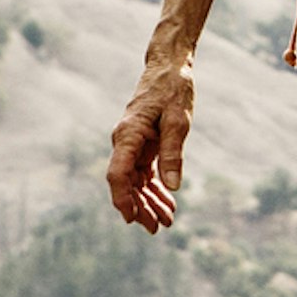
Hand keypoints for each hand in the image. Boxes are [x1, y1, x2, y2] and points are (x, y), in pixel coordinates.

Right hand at [106, 55, 194, 231]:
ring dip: (149, 202)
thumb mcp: (178, 120)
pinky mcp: (143, 144)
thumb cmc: (173, 89)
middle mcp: (125, 142)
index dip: (123, 199)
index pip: (118, 174)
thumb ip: (173, 152)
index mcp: (128, 134)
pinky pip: (145, 173)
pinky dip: (155, 188)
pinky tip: (167, 203)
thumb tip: (172, 186)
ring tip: (166, 222)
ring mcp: (133, 144)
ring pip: (136, 181)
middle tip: (158, 229)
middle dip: (140, 208)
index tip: (131, 219)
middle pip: (126, 183)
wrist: (169, 67)